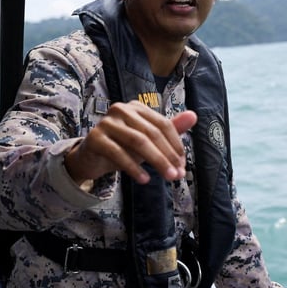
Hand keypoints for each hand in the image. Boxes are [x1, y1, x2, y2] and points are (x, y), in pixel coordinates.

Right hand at [64, 100, 196, 185]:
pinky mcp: (95, 137)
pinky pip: (118, 153)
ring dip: (156, 161)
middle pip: (152, 133)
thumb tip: (194, 116)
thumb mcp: (148, 140)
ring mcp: (107, 122)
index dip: (175, 145)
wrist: (92, 158)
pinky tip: (144, 179)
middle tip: (177, 175)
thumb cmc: (123, 147)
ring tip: (167, 177)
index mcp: (136, 107)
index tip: (182, 166)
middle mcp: (121, 109)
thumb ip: (170, 129)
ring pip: (138, 141)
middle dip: (167, 156)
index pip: (162, 124)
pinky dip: (133, 167)